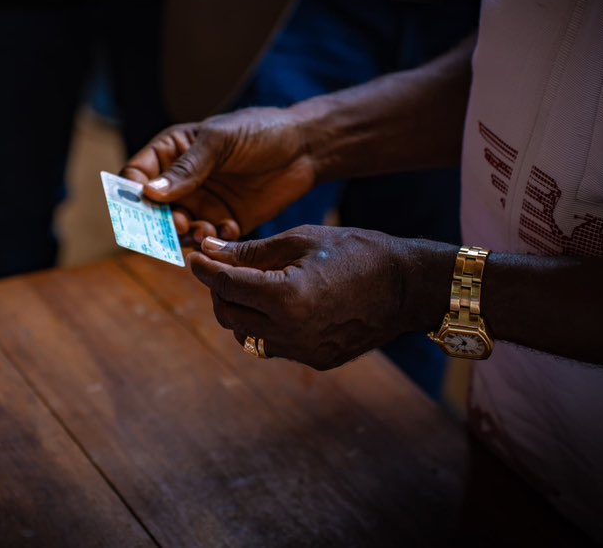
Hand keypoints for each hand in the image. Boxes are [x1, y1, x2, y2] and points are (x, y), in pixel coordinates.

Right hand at [122, 107, 317, 241]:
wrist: (305, 148)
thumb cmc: (261, 131)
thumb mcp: (221, 141)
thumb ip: (188, 167)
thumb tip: (149, 193)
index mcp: (172, 152)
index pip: (136, 175)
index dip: (131, 193)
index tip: (139, 207)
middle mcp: (182, 181)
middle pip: (152, 210)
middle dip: (160, 221)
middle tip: (179, 224)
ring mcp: (202, 203)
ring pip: (178, 229)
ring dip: (187, 234)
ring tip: (206, 230)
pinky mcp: (224, 222)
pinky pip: (207, 240)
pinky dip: (213, 241)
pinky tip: (230, 228)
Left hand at [190, 226, 445, 369]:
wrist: (407, 287)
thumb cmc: (356, 252)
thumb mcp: (300, 241)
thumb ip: (251, 251)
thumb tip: (210, 251)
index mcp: (286, 296)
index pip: (226, 285)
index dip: (205, 269)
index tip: (195, 257)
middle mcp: (291, 330)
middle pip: (228, 315)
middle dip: (218, 292)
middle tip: (222, 270)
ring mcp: (304, 351)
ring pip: (247, 334)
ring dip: (240, 311)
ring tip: (250, 286)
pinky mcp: (316, 361)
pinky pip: (274, 345)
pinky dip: (265, 325)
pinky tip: (277, 304)